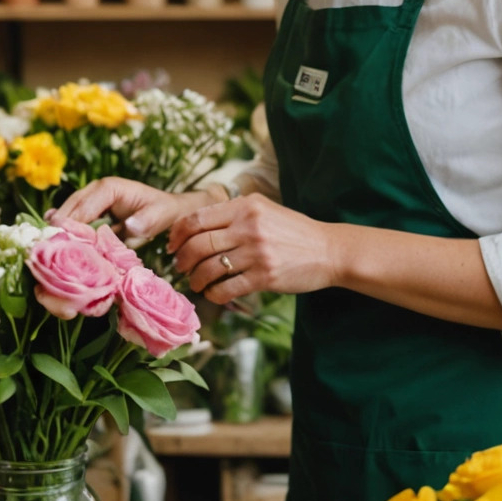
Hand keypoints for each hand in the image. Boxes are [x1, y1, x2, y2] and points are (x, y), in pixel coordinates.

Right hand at [52, 178, 218, 241]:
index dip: (72, 219)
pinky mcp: (90, 211)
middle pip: (71, 206)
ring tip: (45, 246)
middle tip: (46, 244)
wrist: (168, 209)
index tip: (59, 235)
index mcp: (110, 188)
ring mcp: (91, 199)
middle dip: (60, 224)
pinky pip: (73, 219)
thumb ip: (146, 221)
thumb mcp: (160, 215)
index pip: (86, 203)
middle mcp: (96, 190)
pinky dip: (64, 229)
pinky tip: (51, 240)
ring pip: (68, 212)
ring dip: (59, 228)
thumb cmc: (163, 211)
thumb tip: (129, 226)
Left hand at [168, 194, 339, 304]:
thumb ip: (233, 214)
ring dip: (196, 279)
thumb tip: (195, 227)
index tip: (171, 246)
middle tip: (180, 268)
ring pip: (209, 268)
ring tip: (196, 283)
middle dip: (182, 260)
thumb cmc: (293, 231)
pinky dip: (214, 294)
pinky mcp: (265, 277)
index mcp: (245, 206)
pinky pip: (227, 288)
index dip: (177, 234)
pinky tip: (214, 293)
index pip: (197, 219)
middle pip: (198, 245)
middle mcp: (249, 227)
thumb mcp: (264, 209)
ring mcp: (257, 253)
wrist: (329, 250)